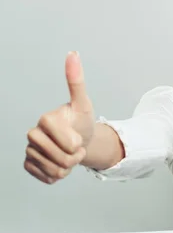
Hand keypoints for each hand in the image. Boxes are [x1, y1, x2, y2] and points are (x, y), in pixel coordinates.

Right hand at [24, 52, 94, 183]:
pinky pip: (47, 178)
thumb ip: (76, 81)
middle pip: (61, 159)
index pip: (67, 143)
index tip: (78, 137)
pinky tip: (59, 163)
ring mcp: (30, 151)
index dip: (77, 144)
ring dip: (68, 167)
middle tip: (75, 147)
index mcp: (45, 119)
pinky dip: (59, 175)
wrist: (79, 140)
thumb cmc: (80, 122)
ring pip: (56, 171)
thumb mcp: (83, 104)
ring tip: (68, 155)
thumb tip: (73, 54)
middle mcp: (33, 134)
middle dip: (75, 157)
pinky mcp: (29, 165)